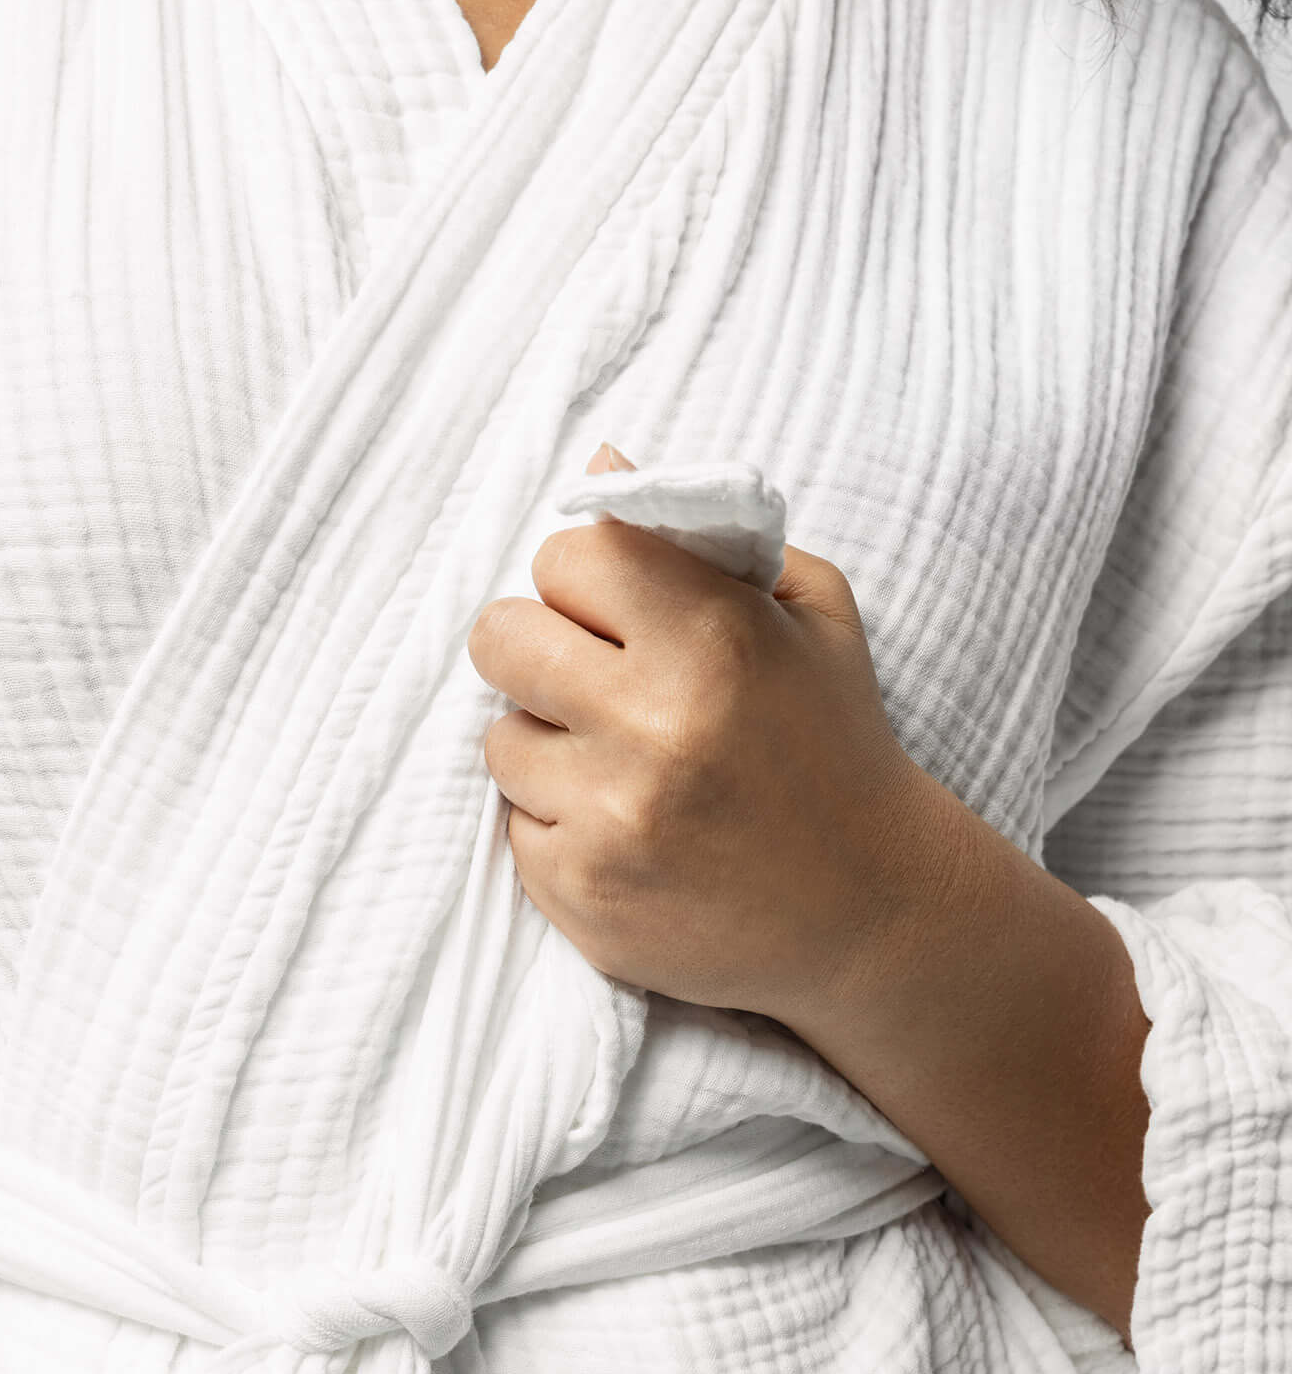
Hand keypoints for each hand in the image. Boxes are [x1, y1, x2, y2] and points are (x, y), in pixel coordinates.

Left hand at [467, 443, 958, 1028]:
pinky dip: (562, 829)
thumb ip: (699, 535)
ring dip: (548, 748)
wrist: (874, 911)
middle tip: (592, 684)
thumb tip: (597, 462)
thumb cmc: (835, 746)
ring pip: (500, 741)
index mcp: (711, 635)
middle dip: (539, 654)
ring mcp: (613, 817)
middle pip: (501, 640)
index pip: (565, 556)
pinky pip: (516, 830)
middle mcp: (654, 724)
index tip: (616, 617)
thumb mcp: (806, 615)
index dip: (584, 584)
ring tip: (625, 769)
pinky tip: (632, 834)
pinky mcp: (583, 893)